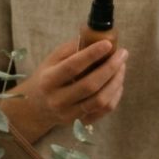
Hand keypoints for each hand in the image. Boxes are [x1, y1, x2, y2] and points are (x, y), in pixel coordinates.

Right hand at [7, 37, 127, 141]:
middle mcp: (57, 100)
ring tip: (122, 66)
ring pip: (100, 100)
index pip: (72, 67)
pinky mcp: (79, 121)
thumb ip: (73, 48)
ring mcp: (69, 114)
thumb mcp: (53, 59)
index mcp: (48, 80)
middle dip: (111, 67)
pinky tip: (117, 82)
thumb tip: (97, 36)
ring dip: (116, 81)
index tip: (108, 44)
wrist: (35, 107)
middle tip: (122, 53)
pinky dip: (115, 95)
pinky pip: (104, 110)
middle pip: (90, 85)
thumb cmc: (48, 76)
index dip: (92, 55)